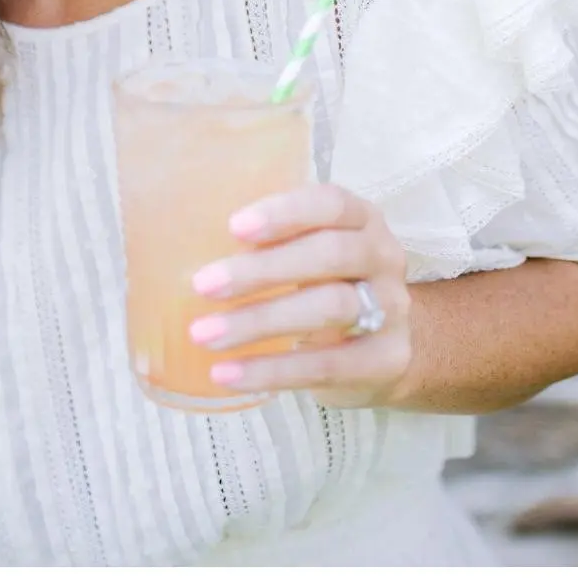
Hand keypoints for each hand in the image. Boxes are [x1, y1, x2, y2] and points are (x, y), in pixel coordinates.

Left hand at [187, 181, 414, 408]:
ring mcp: (391, 310)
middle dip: (262, 270)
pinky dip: (272, 370)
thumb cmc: (328, 288)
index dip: (285, 212)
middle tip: (204, 285)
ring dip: (259, 321)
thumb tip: (186, 247)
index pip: (331, 203)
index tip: (234, 227)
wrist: (387, 351)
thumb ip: (271, 244)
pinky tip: (227, 374)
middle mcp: (384, 257)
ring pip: (330, 308)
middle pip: (329, 254)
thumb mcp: (310, 255)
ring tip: (205, 334)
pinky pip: (326, 365)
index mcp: (362, 219)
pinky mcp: (385, 360)